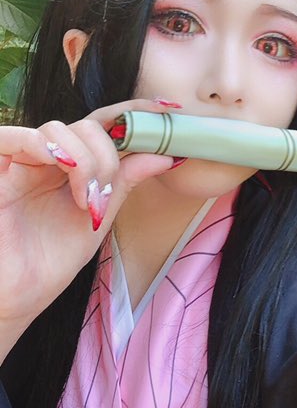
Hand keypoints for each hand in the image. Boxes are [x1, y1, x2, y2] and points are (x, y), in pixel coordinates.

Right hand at [0, 99, 175, 353]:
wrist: (16, 297)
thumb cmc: (50, 262)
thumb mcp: (98, 218)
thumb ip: (124, 182)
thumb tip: (165, 154)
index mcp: (75, 166)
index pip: (106, 126)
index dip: (136, 112)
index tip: (169, 111)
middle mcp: (50, 158)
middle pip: (87, 125)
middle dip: (108, 155)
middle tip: (105, 194)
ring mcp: (22, 161)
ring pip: (59, 129)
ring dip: (83, 158)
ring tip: (85, 198)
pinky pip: (16, 137)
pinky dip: (45, 145)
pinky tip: (62, 167)